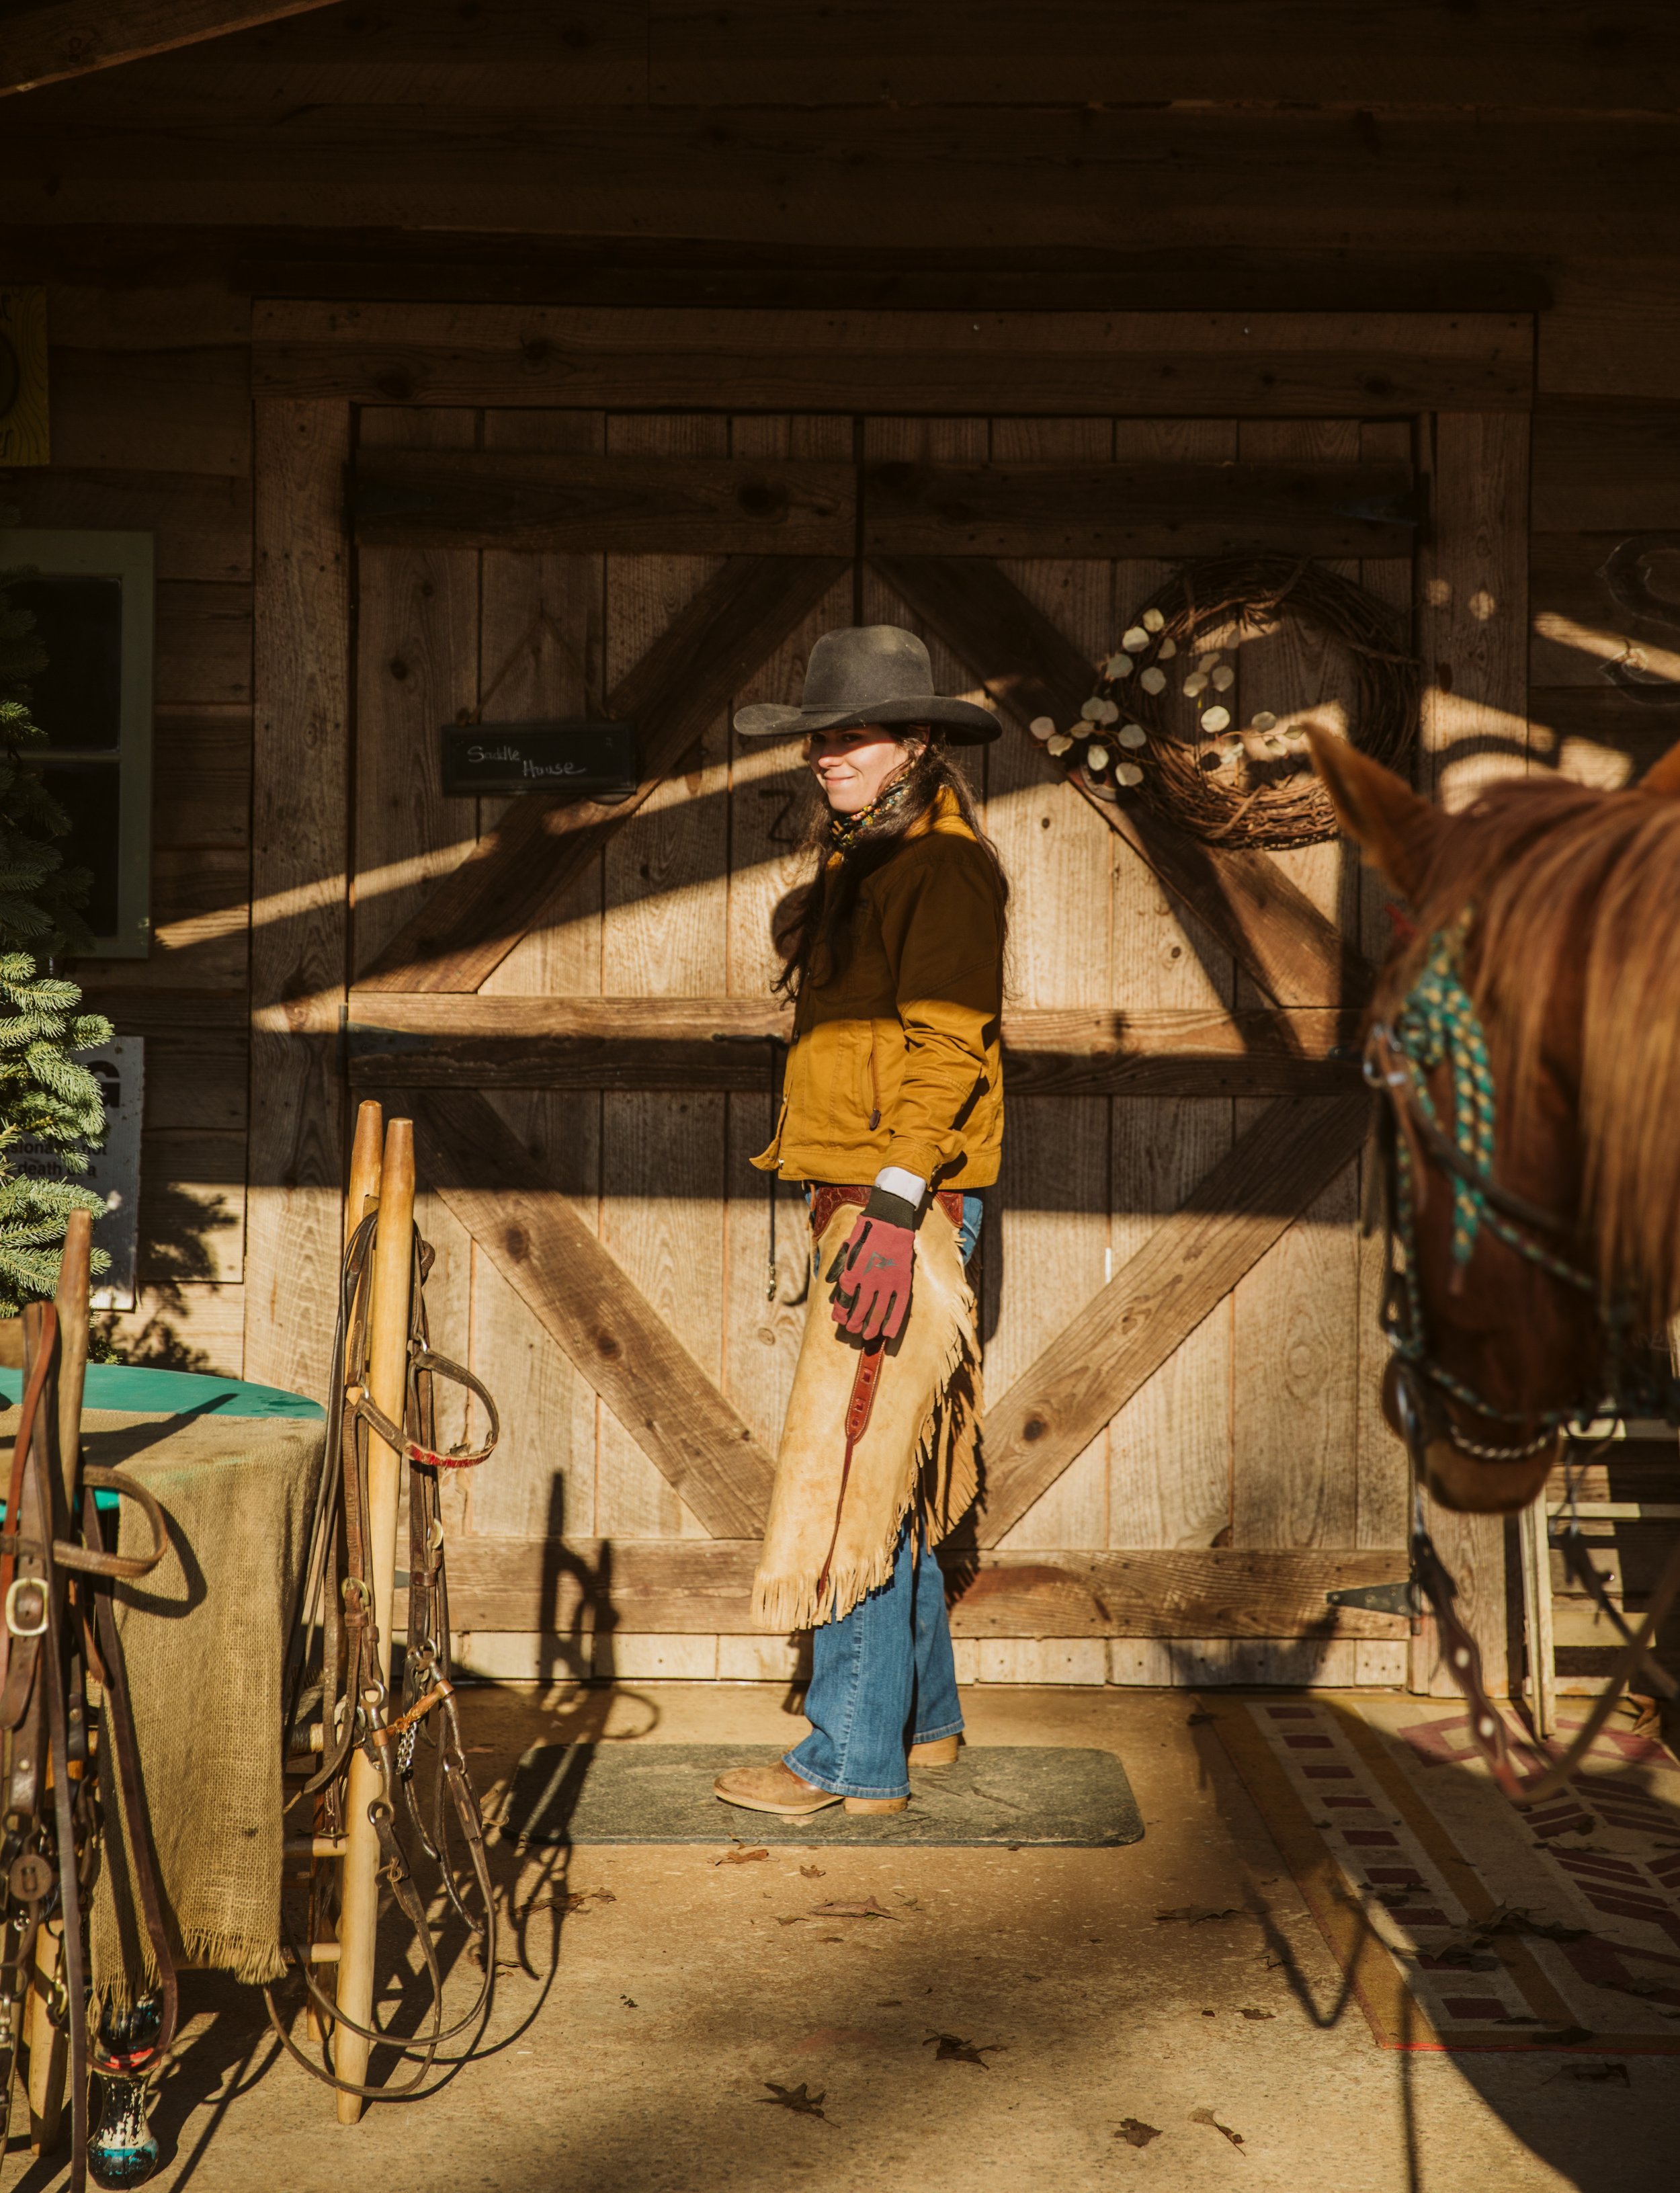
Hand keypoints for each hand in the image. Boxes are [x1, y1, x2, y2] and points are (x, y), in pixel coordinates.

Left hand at [828, 1213, 915, 1341]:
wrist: (889, 1220)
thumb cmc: (865, 1233)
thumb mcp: (846, 1248)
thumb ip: (838, 1267)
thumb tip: (829, 1283)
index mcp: (852, 1273)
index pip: (844, 1301)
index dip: (842, 1314)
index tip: (840, 1320)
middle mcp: (868, 1281)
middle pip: (860, 1310)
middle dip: (855, 1323)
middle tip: (854, 1331)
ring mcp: (887, 1282)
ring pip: (878, 1312)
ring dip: (872, 1327)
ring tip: (869, 1336)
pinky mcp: (902, 1281)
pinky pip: (898, 1307)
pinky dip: (893, 1322)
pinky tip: (889, 1333)